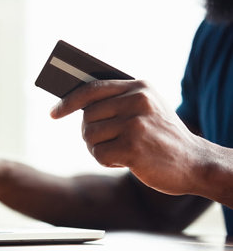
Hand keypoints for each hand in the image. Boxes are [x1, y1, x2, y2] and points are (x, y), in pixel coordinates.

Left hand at [50, 80, 203, 195]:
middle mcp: (137, 100)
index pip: (92, 89)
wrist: (195, 163)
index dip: (68, 101)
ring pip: (89, 135)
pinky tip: (124, 162)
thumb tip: (75, 104)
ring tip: (119, 152)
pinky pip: (98, 154)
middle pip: (87, 116)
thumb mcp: (146, 108)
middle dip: (91, 133)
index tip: (54, 113)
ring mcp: (136, 123)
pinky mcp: (134, 147)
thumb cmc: (162, 137)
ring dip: (97, 149)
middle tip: (108, 143)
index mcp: (139, 86)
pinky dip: (106, 161)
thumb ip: (117, 101)